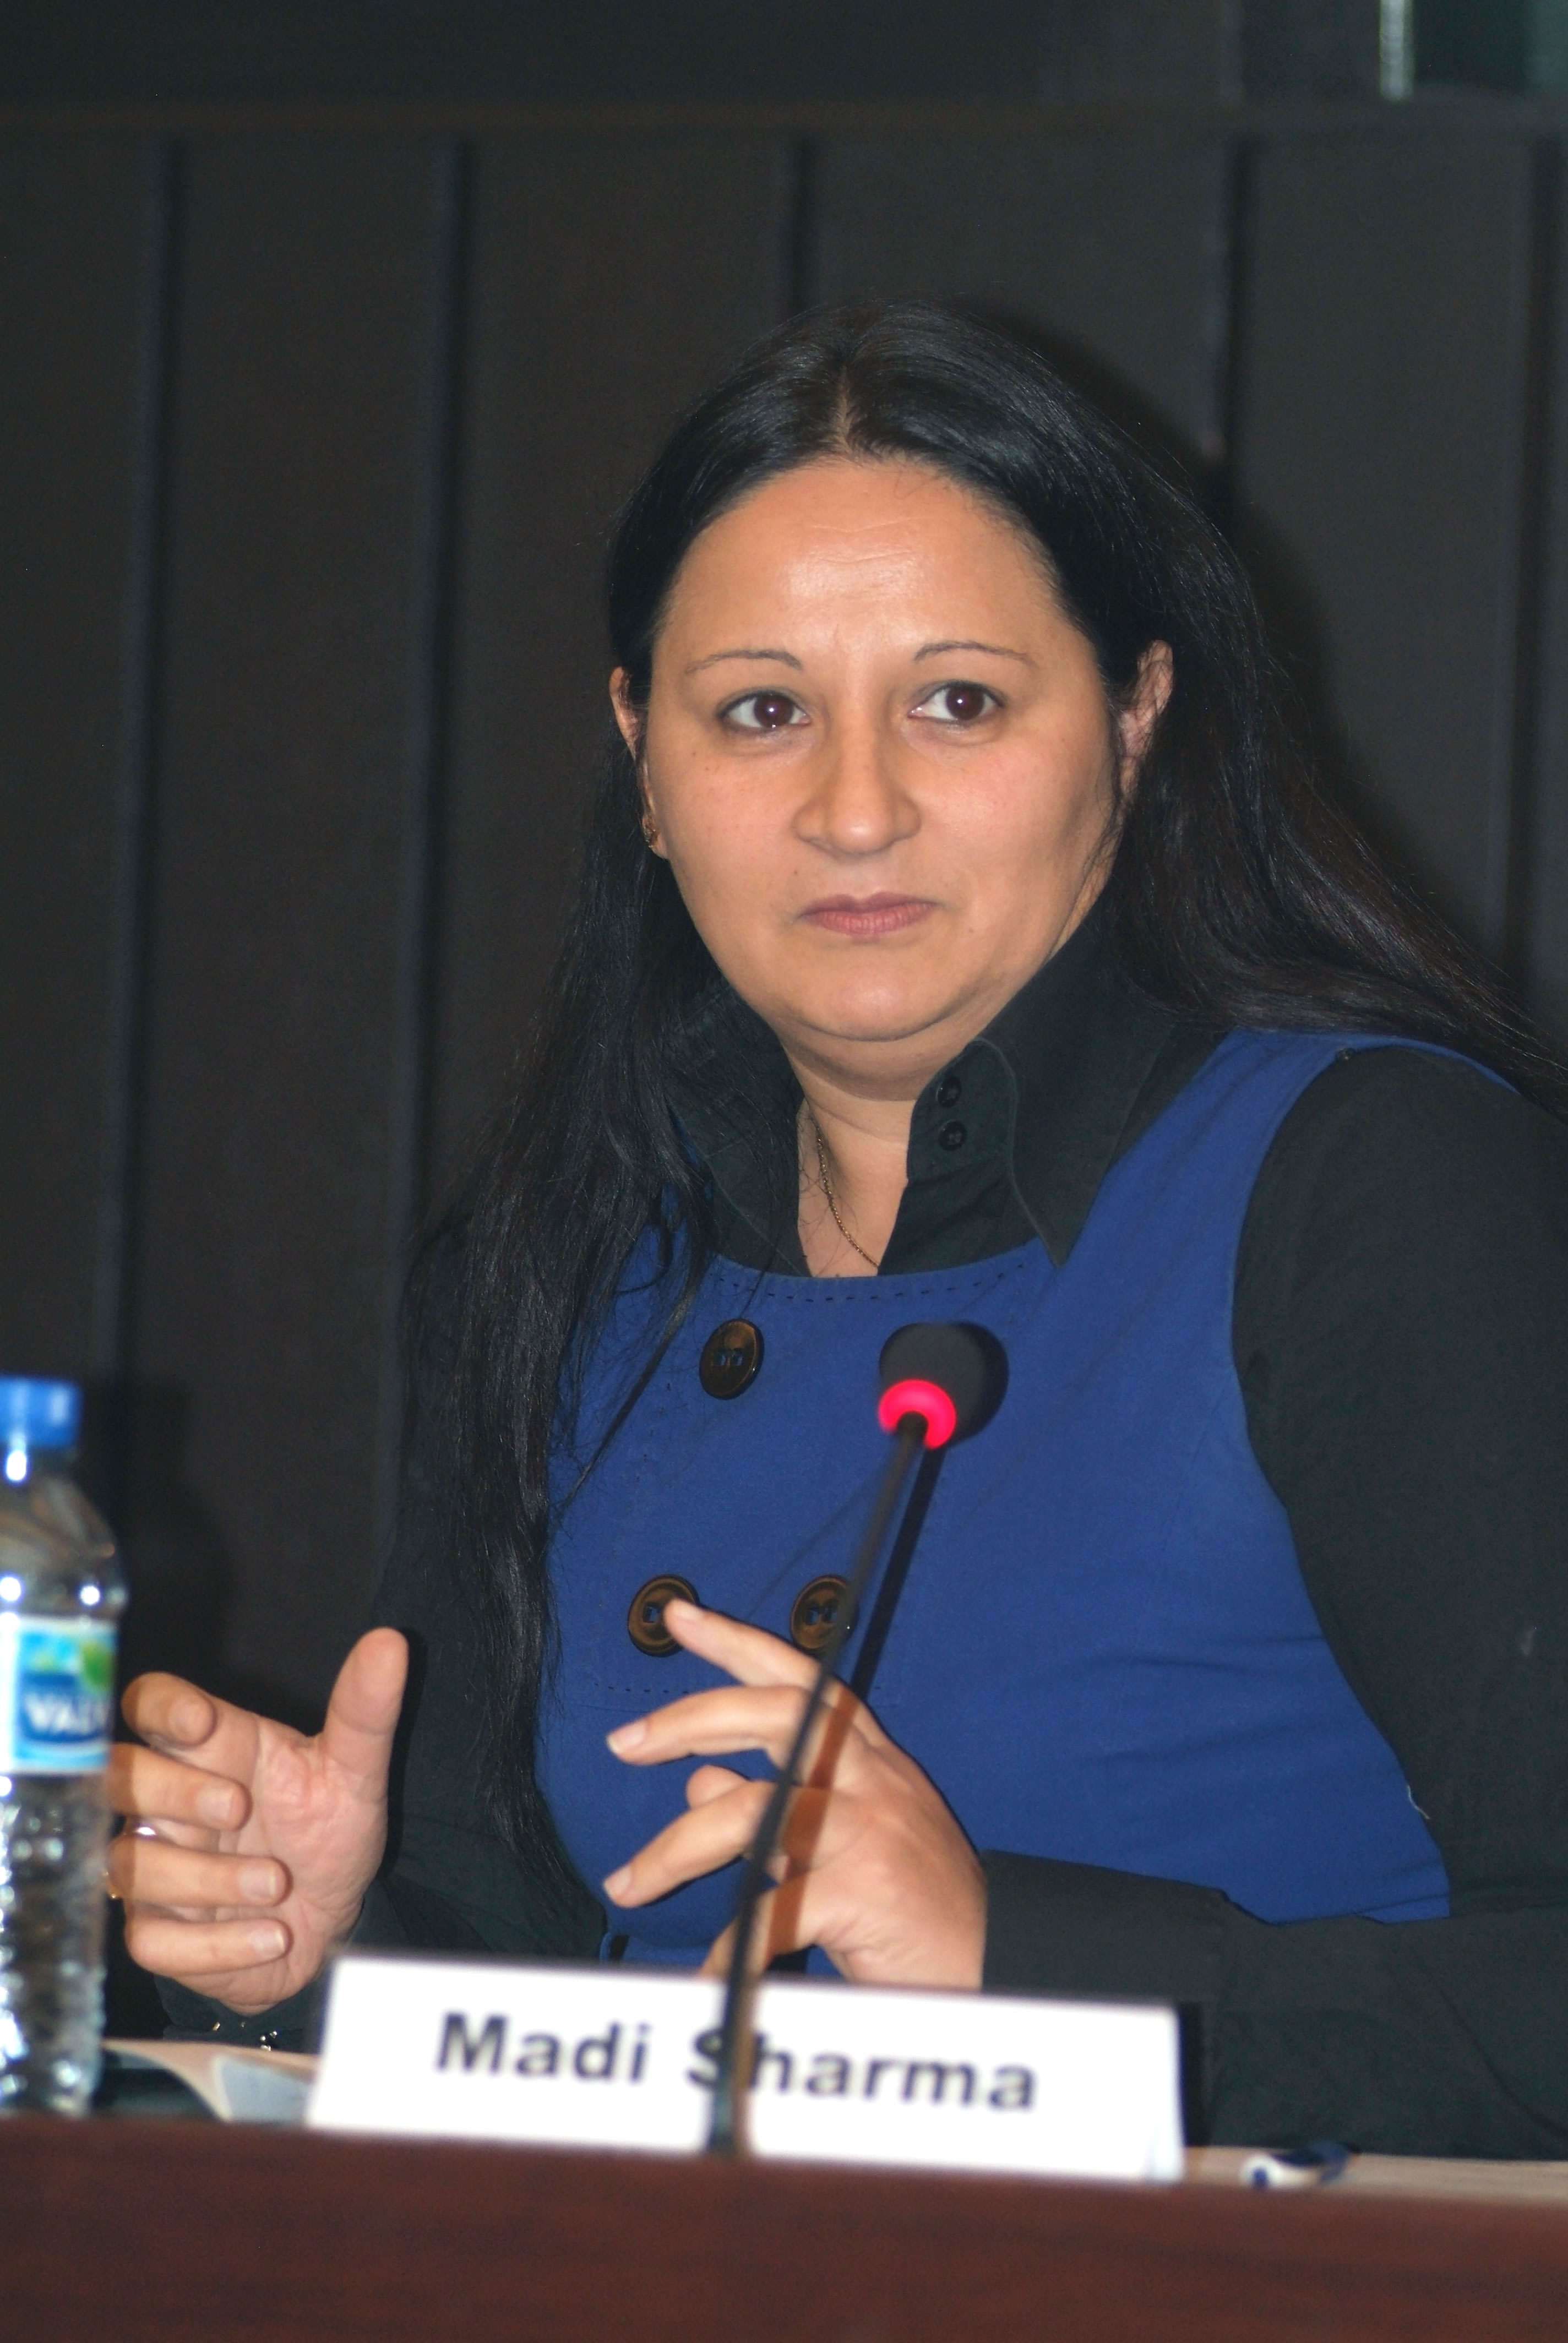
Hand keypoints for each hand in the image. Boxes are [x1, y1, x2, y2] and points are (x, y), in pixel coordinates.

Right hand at [106, 1629, 407, 2013]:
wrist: (335, 1921)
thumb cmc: (327, 1835)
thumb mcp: (355, 1773)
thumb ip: (365, 1711)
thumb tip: (389, 1642)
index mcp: (211, 1751)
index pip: (149, 1704)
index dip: (161, 1708)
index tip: (201, 1724)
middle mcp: (168, 1805)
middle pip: (119, 1775)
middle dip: (175, 1791)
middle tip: (239, 1808)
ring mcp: (154, 1869)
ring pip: (131, 1862)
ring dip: (208, 1878)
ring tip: (277, 1885)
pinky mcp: (159, 1934)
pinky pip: (151, 1941)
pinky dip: (215, 1945)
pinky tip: (271, 1936)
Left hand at [601, 1601, 983, 1989]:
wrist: (999, 1970)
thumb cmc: (917, 1913)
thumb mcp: (848, 1845)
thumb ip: (775, 1813)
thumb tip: (698, 1782)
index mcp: (871, 1761)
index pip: (802, 1678)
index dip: (738, 1642)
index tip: (678, 1614)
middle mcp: (874, 1780)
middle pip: (776, 1715)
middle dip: (690, 1718)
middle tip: (623, 1742)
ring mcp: (872, 1830)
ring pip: (752, 1810)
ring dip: (675, 1848)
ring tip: (628, 1882)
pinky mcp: (866, 1892)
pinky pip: (770, 1911)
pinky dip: (728, 1949)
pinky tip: (706, 1977)